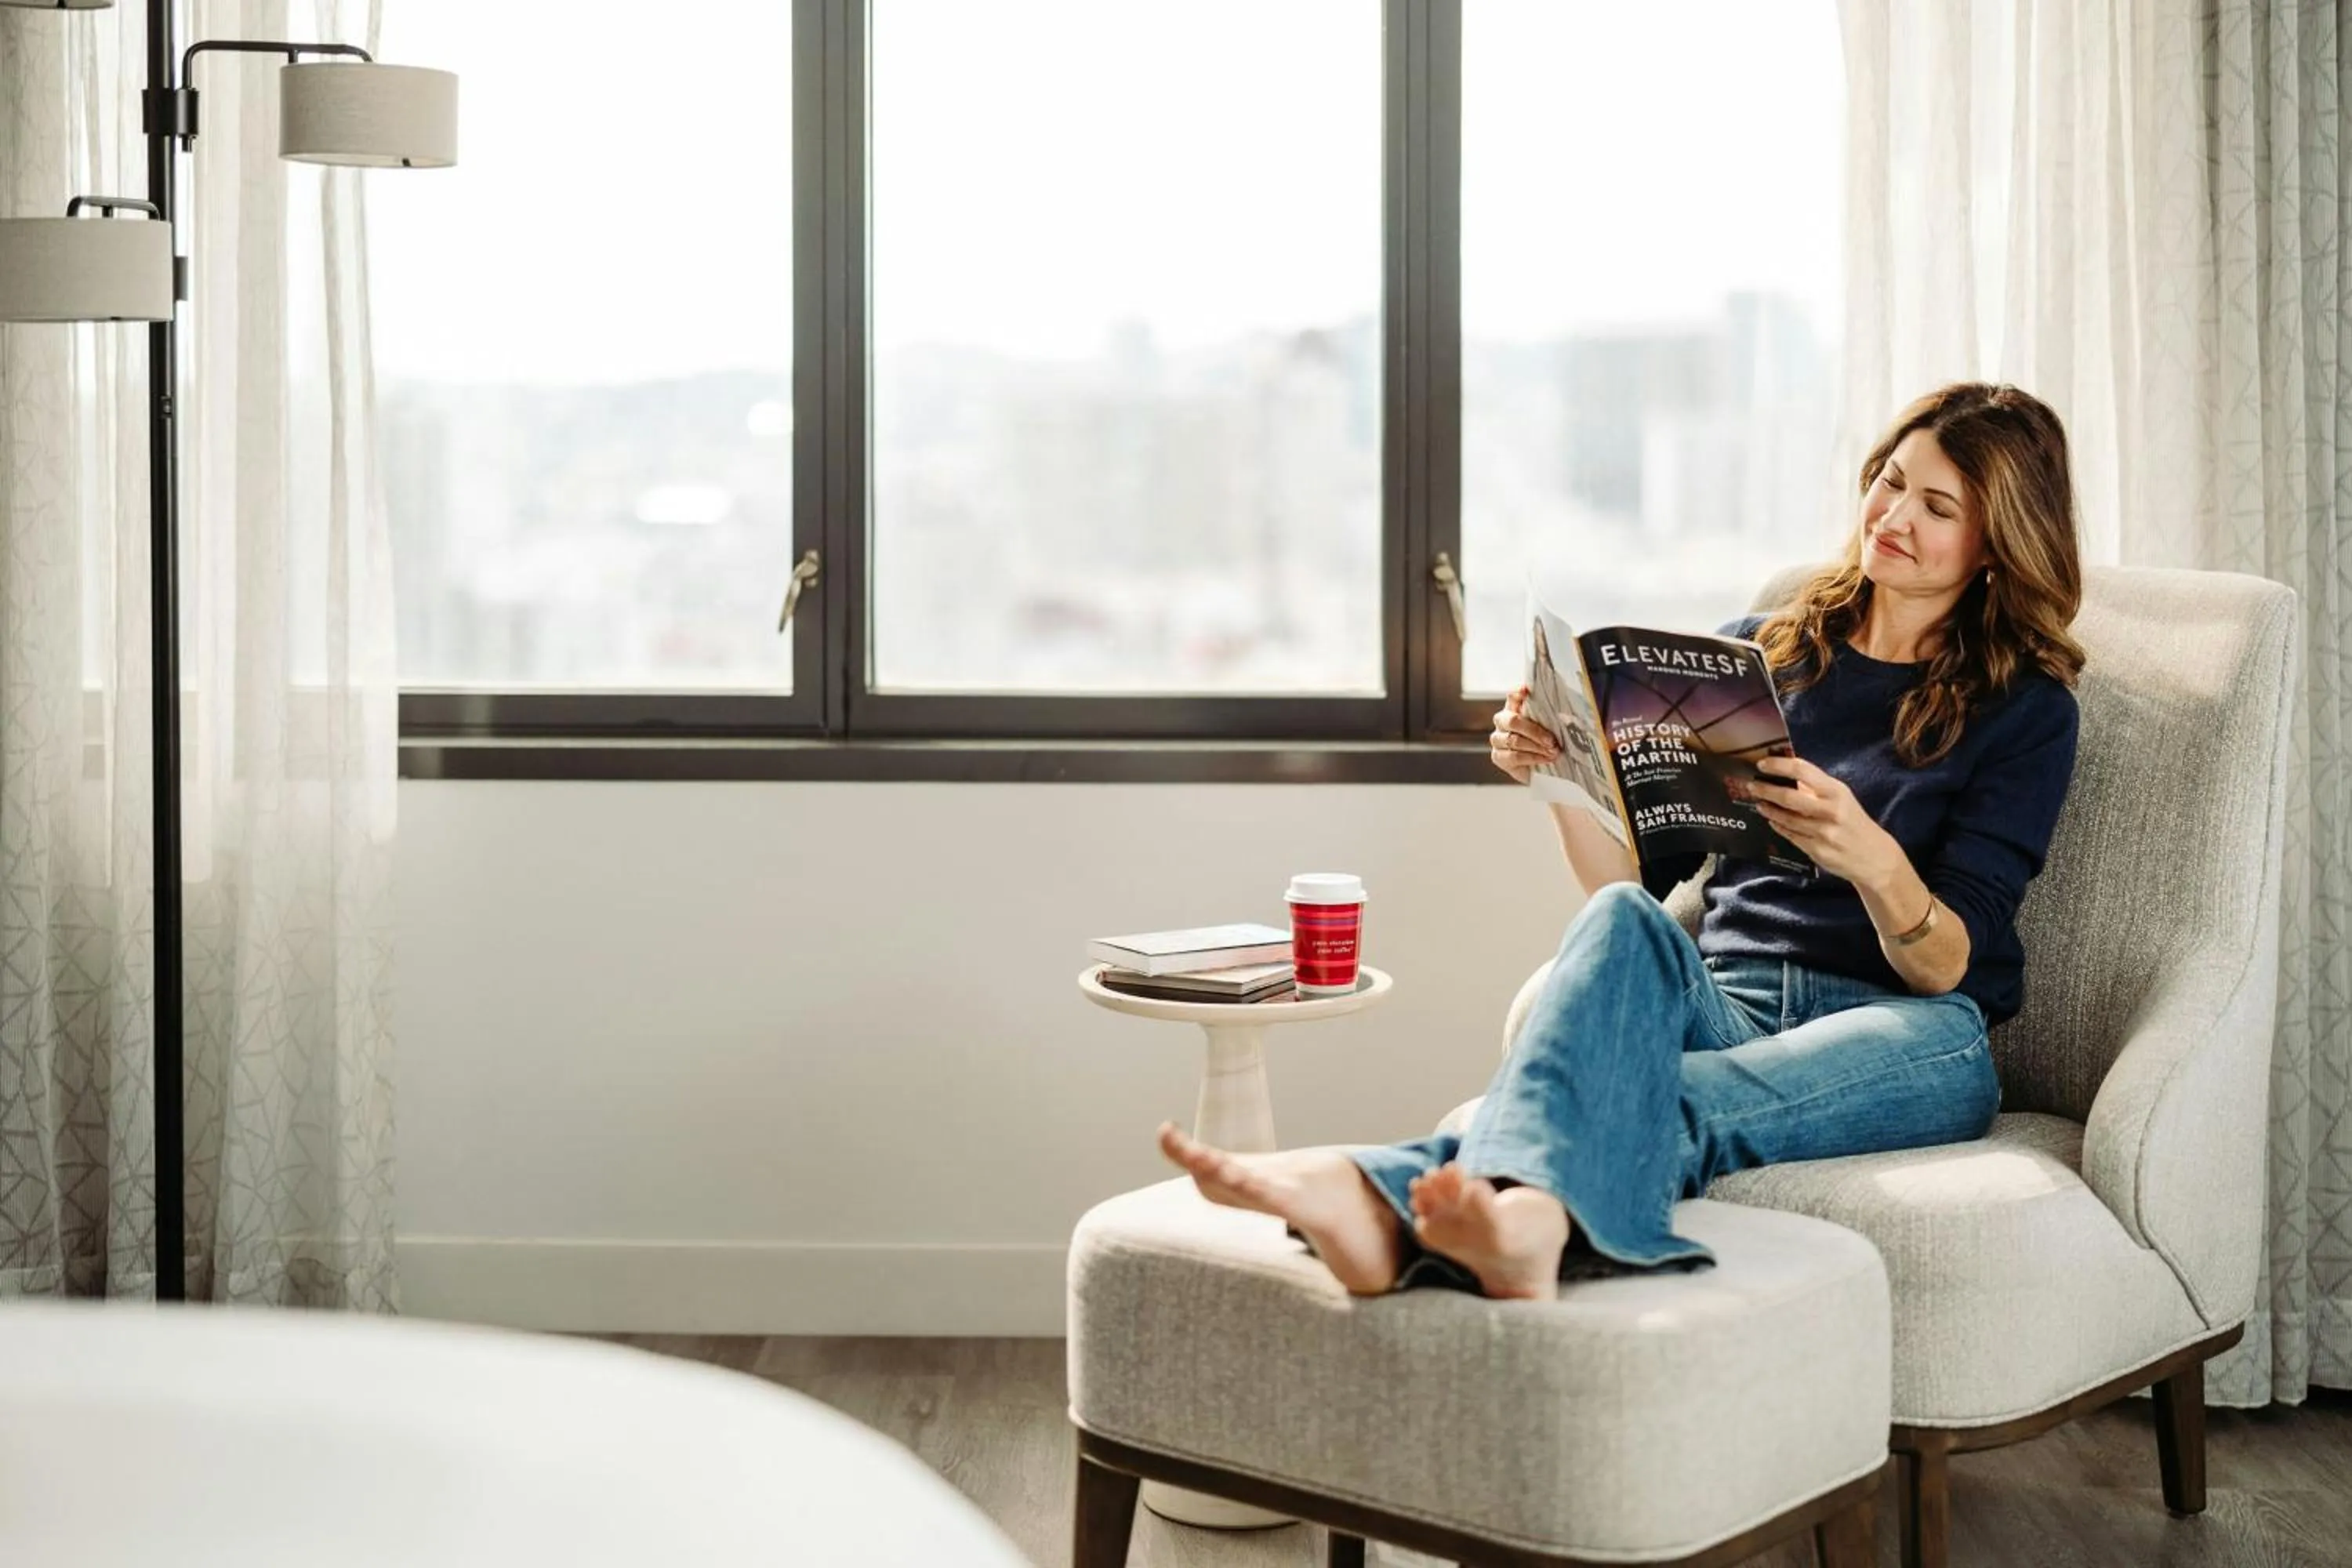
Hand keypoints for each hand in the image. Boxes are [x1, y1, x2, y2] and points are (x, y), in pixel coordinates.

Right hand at [1489, 687, 1561, 784]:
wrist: (1540, 768)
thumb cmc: (1546, 742)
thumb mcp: (1551, 727)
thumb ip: (1551, 717)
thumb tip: (1566, 715)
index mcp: (1514, 708)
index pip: (1512, 696)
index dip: (1518, 693)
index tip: (1527, 691)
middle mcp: (1502, 721)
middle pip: (1513, 721)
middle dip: (1534, 731)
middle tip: (1552, 740)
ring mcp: (1498, 739)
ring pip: (1514, 740)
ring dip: (1536, 747)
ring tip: (1553, 752)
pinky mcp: (1498, 757)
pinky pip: (1515, 756)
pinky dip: (1533, 758)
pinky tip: (1546, 759)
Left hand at [1743, 755, 1901, 884]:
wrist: (1875, 857)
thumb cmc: (1855, 822)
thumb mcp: (1842, 799)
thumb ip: (1816, 788)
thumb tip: (1786, 774)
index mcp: (1836, 792)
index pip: (1802, 771)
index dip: (1778, 765)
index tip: (1762, 764)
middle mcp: (1830, 811)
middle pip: (1789, 797)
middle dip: (1766, 790)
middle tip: (1751, 786)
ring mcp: (1823, 832)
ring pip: (1787, 818)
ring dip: (1769, 809)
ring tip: (1759, 803)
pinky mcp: (1817, 850)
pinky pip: (1791, 835)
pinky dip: (1778, 826)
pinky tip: (1771, 821)